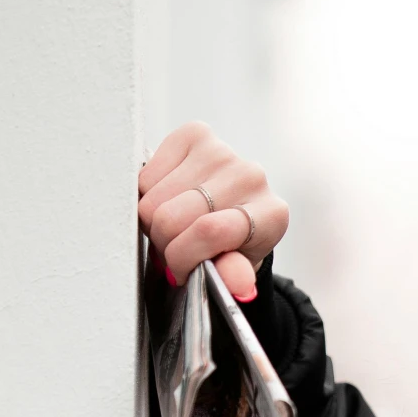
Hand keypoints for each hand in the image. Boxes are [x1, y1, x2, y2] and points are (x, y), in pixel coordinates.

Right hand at [138, 122, 288, 300]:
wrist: (231, 212)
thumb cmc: (234, 245)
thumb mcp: (237, 269)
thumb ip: (234, 274)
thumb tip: (238, 281)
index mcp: (271, 214)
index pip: (208, 231)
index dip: (182, 257)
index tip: (180, 271)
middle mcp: (250, 176)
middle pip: (174, 216)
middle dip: (165, 243)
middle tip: (173, 250)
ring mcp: (221, 151)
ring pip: (154, 197)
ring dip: (153, 222)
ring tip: (172, 228)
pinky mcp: (194, 134)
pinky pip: (147, 174)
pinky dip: (146, 196)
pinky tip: (167, 202)